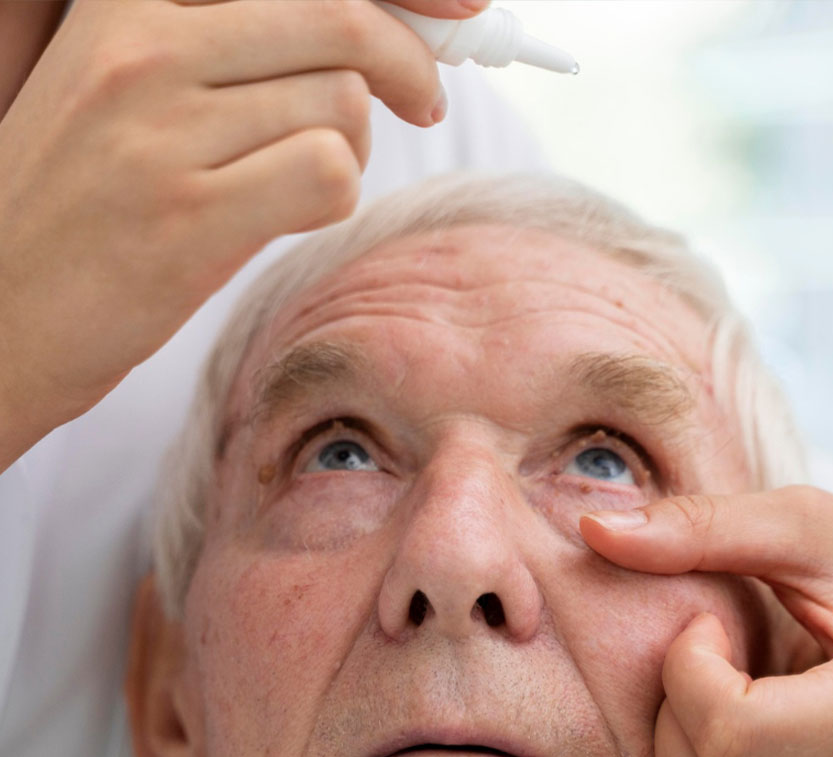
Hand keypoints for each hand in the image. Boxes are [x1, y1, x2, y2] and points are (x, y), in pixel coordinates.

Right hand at [0, 0, 485, 469]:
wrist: (1, 315)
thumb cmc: (79, 212)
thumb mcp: (127, 96)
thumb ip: (227, 52)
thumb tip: (358, 38)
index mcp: (127, 3)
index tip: (454, 12)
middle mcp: (143, 46)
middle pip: (338, 20)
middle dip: (406, 63)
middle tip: (422, 101)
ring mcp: (162, 129)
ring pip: (340, 104)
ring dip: (351, 149)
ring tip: (301, 181)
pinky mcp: (190, 215)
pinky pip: (329, 174)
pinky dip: (334, 198)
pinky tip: (290, 215)